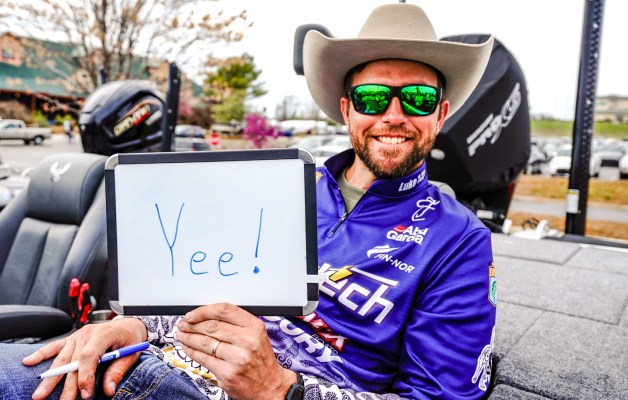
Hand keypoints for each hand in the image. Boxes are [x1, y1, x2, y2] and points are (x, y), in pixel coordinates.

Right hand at [22, 317, 147, 399]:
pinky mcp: (72, 339)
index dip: (85, 376)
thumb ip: (118, 370)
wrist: (129, 324)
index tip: (85, 394)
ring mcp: (77, 336)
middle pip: (73, 361)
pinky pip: (55, 346)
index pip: (89, 356)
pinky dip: (41, 354)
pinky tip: (28, 362)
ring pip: (62, 358)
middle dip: (67, 384)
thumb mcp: (131, 354)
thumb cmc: (130, 338)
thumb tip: (108, 390)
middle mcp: (87, 334)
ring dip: (50, 378)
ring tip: (39, 395)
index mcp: (103, 334)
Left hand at [176, 303, 295, 399]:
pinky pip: (203, 359)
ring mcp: (237, 358)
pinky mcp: (227, 373)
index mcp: (254, 327)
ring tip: (182, 334)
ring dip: (189, 337)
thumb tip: (206, 316)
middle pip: (212, 326)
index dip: (204, 311)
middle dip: (192, 324)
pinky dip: (191, 351)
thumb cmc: (260, 360)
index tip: (193, 314)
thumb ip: (236, 324)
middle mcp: (247, 341)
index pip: (225, 310)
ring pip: (205, 342)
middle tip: (184, 324)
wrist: (269, 385)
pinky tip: (187, 347)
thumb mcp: (256, 335)